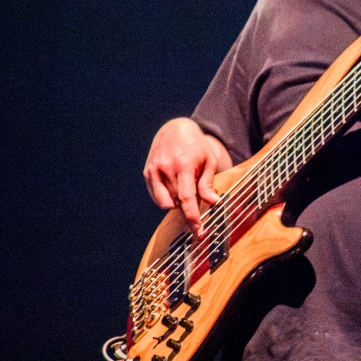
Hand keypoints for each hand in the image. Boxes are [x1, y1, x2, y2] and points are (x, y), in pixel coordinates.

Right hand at [143, 117, 228, 236]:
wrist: (174, 130)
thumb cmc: (196, 147)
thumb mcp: (208, 161)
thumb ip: (208, 183)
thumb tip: (213, 202)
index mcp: (183, 166)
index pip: (187, 197)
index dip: (192, 216)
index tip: (198, 231)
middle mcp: (165, 169)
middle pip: (176, 202)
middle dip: (187, 210)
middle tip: (197, 209)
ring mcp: (153, 171)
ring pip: (165, 201)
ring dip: (176, 202)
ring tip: (185, 188)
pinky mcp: (147, 174)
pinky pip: (157, 196)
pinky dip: (167, 197)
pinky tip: (175, 186)